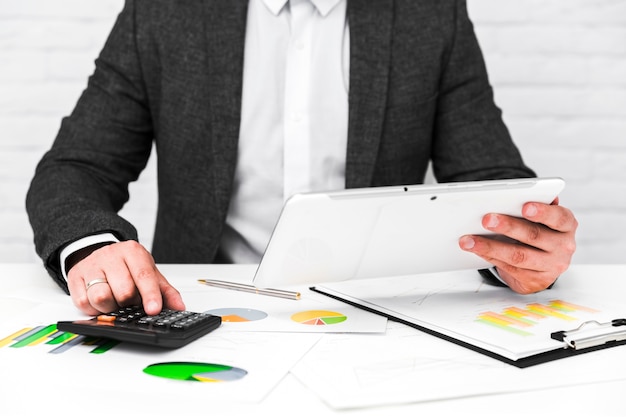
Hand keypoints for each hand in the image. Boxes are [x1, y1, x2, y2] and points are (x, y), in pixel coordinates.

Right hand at [66, 240, 185, 315]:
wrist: (100, 254)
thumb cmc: (128, 266)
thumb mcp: (150, 273)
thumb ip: (166, 291)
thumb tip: (179, 307)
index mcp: (133, 252)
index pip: (143, 275)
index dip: (150, 295)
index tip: (154, 309)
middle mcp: (111, 255)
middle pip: (123, 291)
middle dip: (129, 302)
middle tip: (130, 300)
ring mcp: (91, 265)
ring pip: (101, 297)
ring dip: (111, 306)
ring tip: (115, 300)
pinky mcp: (75, 277)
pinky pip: (84, 302)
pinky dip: (94, 308)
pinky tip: (101, 300)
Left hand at [458, 198, 577, 293]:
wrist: (542, 265)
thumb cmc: (540, 232)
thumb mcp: (543, 218)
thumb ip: (536, 205)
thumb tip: (527, 193)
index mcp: (567, 226)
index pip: (559, 217)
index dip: (543, 212)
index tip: (524, 206)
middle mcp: (563, 247)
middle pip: (533, 236)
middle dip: (508, 227)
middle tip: (486, 219)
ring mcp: (551, 267)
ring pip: (517, 256)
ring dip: (490, 246)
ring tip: (469, 239)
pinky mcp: (535, 280)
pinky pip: (508, 268)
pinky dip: (489, 256)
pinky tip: (475, 249)